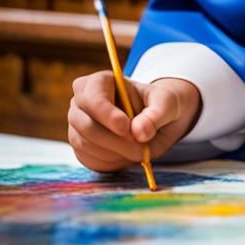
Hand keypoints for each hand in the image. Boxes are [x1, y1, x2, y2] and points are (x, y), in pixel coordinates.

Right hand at [68, 71, 201, 171]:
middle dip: (113, 140)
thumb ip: (155, 116)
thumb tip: (139, 133)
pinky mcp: (81, 146)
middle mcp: (81, 102)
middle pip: (84, 124)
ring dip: (114, 152)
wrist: (157, 120)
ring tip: (140, 149)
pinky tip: (129, 155)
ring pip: (85, 144)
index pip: (93, 98)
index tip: (127, 128)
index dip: (107, 115)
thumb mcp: (166, 104)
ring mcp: (78, 125)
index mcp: (100, 81)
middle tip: (140, 147)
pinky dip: (111, 162)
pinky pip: (89, 159)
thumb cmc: (159, 105)